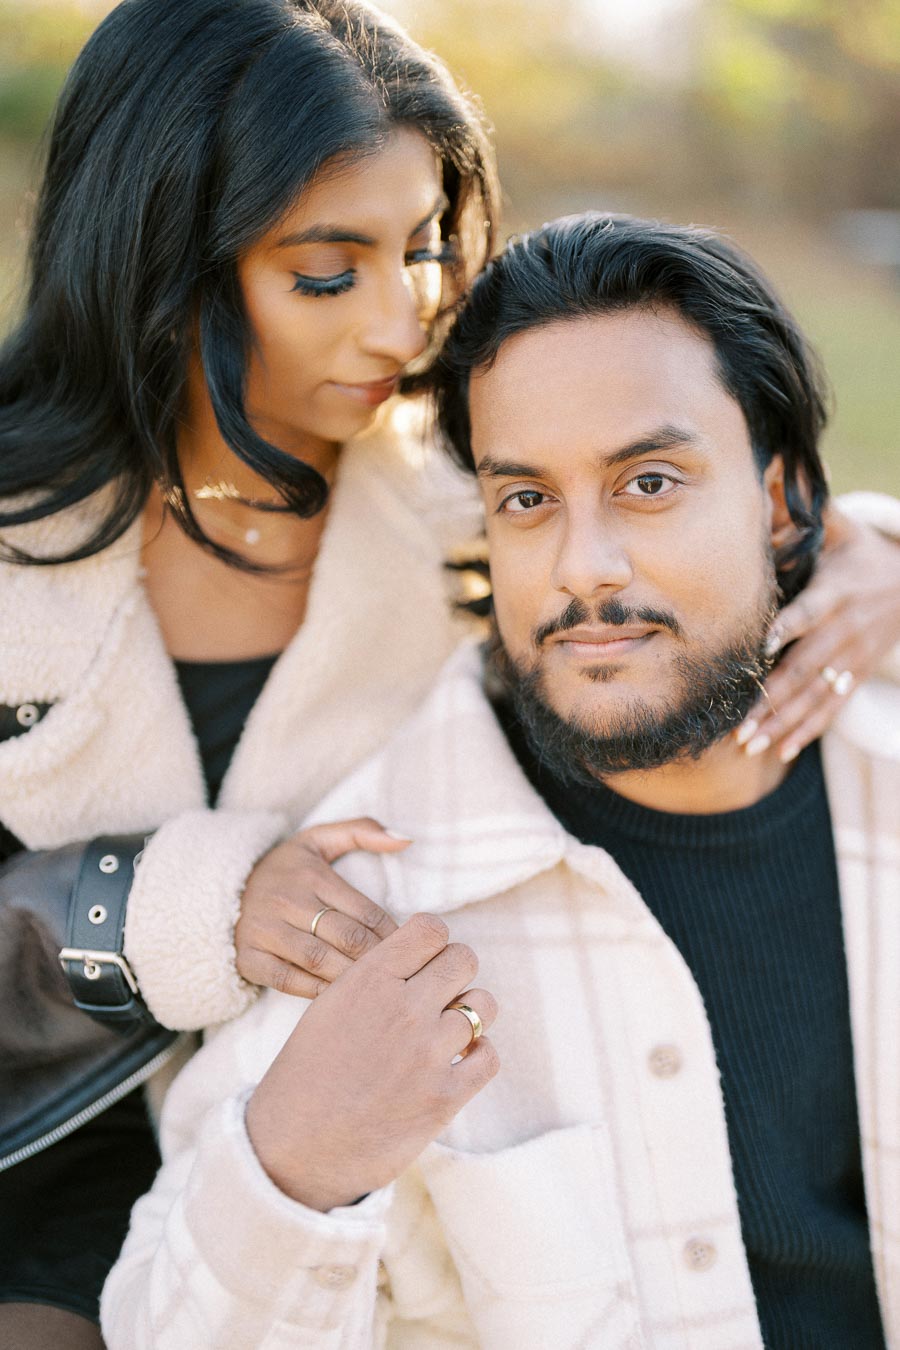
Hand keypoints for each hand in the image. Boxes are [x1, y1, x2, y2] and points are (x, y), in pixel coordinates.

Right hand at [235, 818, 410, 997]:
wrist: (220, 887)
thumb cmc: (285, 868)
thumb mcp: (318, 839)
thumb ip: (361, 831)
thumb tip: (406, 839)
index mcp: (311, 874)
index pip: (365, 910)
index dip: (394, 934)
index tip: (412, 949)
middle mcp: (287, 901)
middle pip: (346, 937)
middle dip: (380, 959)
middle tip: (403, 975)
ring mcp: (265, 931)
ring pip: (319, 960)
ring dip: (352, 977)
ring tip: (378, 989)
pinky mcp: (248, 958)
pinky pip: (287, 981)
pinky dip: (315, 992)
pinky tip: (339, 997)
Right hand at [246, 912, 499, 1210]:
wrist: (293, 1147)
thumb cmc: (307, 1075)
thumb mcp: (330, 1007)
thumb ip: (376, 979)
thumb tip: (420, 961)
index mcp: (369, 980)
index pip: (430, 929)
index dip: (434, 942)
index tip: (426, 960)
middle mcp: (403, 1009)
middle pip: (464, 959)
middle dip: (456, 972)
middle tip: (440, 995)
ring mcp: (428, 1053)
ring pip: (484, 1005)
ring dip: (471, 1015)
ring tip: (448, 1032)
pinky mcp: (444, 1097)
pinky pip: (490, 1057)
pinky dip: (480, 1056)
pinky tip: (459, 1063)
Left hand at [736, 505, 899, 763]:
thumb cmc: (860, 553)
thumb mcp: (840, 529)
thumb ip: (802, 512)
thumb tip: (772, 473)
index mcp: (837, 593)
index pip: (809, 613)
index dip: (788, 628)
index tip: (763, 646)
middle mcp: (845, 631)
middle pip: (806, 669)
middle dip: (772, 699)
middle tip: (739, 726)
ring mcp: (851, 660)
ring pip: (815, 697)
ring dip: (782, 724)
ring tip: (749, 747)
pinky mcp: (854, 676)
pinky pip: (831, 709)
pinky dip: (807, 732)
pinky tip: (781, 752)